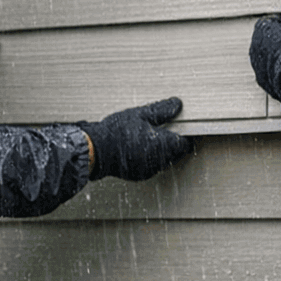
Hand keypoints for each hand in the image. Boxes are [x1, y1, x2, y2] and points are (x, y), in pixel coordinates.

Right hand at [78, 98, 192, 180]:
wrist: (96, 150)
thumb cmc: (116, 132)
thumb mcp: (140, 114)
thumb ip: (162, 110)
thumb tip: (177, 104)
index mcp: (163, 145)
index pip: (185, 144)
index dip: (184, 135)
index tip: (180, 127)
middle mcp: (159, 161)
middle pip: (176, 153)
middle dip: (173, 143)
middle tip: (163, 129)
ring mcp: (149, 170)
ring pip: (164, 161)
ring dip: (161, 151)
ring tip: (148, 137)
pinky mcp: (139, 175)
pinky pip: (152, 167)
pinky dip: (150, 158)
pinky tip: (139, 148)